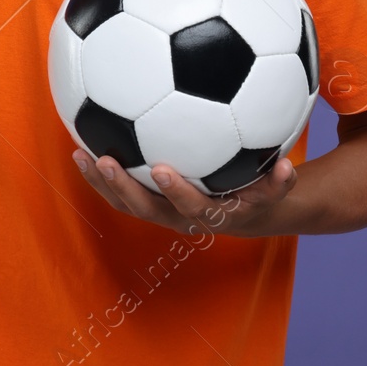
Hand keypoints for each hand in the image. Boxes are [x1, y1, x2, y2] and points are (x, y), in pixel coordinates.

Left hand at [72, 150, 297, 237]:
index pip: (190, 208)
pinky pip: (118, 192)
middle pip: (146, 209)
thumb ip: (279, 181)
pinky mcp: (144, 201)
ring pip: (125, 202)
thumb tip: (286, 168)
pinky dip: (99, 175)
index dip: (175, 192)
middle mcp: (178, 217)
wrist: (241, 213)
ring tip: (80, 154)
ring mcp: (158, 211)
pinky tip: (80, 148)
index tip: (160, 169)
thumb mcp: (273, 190)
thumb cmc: (256, 192)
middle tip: (106, 160)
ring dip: (101, 181)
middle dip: (124, 187)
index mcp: (208, 214)